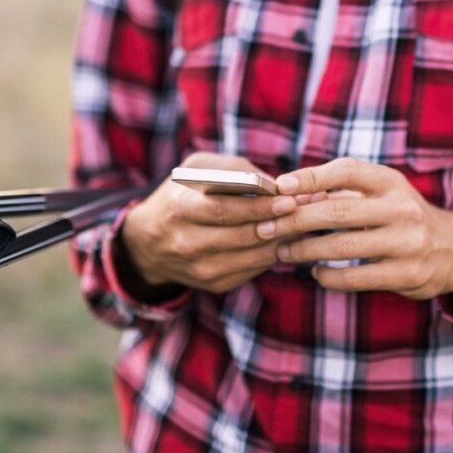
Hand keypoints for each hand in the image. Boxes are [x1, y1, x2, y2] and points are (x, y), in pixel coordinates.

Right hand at [120, 152, 307, 294]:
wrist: (148, 242)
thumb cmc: (180, 195)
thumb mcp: (195, 170)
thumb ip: (233, 169)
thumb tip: (274, 183)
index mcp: (180, 209)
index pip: (224, 209)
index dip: (258, 206)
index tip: (288, 198)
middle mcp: (186, 242)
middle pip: (241, 235)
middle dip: (277, 223)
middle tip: (303, 211)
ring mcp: (200, 267)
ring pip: (251, 256)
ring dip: (281, 240)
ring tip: (302, 223)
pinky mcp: (212, 283)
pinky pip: (252, 270)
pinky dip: (272, 254)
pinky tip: (285, 239)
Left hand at [258, 158, 452, 299]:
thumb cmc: (399, 215)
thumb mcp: (380, 192)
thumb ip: (339, 190)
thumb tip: (286, 193)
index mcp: (391, 182)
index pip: (347, 171)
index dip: (311, 177)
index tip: (280, 186)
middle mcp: (402, 209)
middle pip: (337, 212)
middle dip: (295, 221)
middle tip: (266, 227)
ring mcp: (407, 243)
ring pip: (342, 247)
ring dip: (305, 250)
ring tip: (283, 251)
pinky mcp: (407, 274)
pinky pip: (356, 278)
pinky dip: (328, 276)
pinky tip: (315, 272)